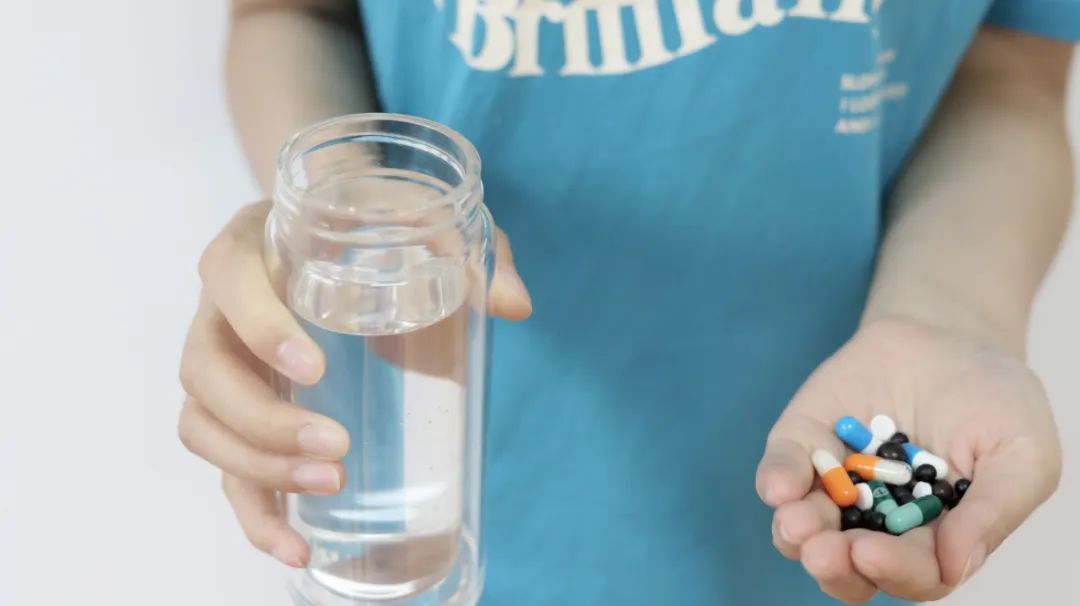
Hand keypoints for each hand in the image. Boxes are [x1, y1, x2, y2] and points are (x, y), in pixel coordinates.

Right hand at [177, 201, 530, 566]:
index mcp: (254, 244)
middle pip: (204, 370)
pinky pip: (224, 466)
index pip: (227, 275)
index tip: (315, 368)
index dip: (259, 325)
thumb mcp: (423, 218)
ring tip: (332, 485)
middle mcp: (221, 306)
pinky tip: (297, 545)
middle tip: (338, 446)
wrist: (337, 229)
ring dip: (259, 468)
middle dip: (265, 421)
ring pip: (204, 424)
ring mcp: (223, 363)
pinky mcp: (238, 411)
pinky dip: (254, 512)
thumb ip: (470, 250)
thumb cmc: (372, 221)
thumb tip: (516, 306)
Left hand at [756, 316, 1060, 602]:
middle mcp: (876, 523)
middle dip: (835, 566)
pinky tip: (781, 486)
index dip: (894, 572)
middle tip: (825, 553)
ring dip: (796, 535)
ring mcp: (834, 485)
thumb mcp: (1022, 453)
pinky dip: (777, 480)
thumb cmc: (995, 403)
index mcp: (934, 538)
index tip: (873, 554)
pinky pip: (781, 471)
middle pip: (849, 566)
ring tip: (797, 525)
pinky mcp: (803, 444)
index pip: (912, 573)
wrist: (951, 336)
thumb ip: (992, 510)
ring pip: (803, 531)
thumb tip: (955, 566)